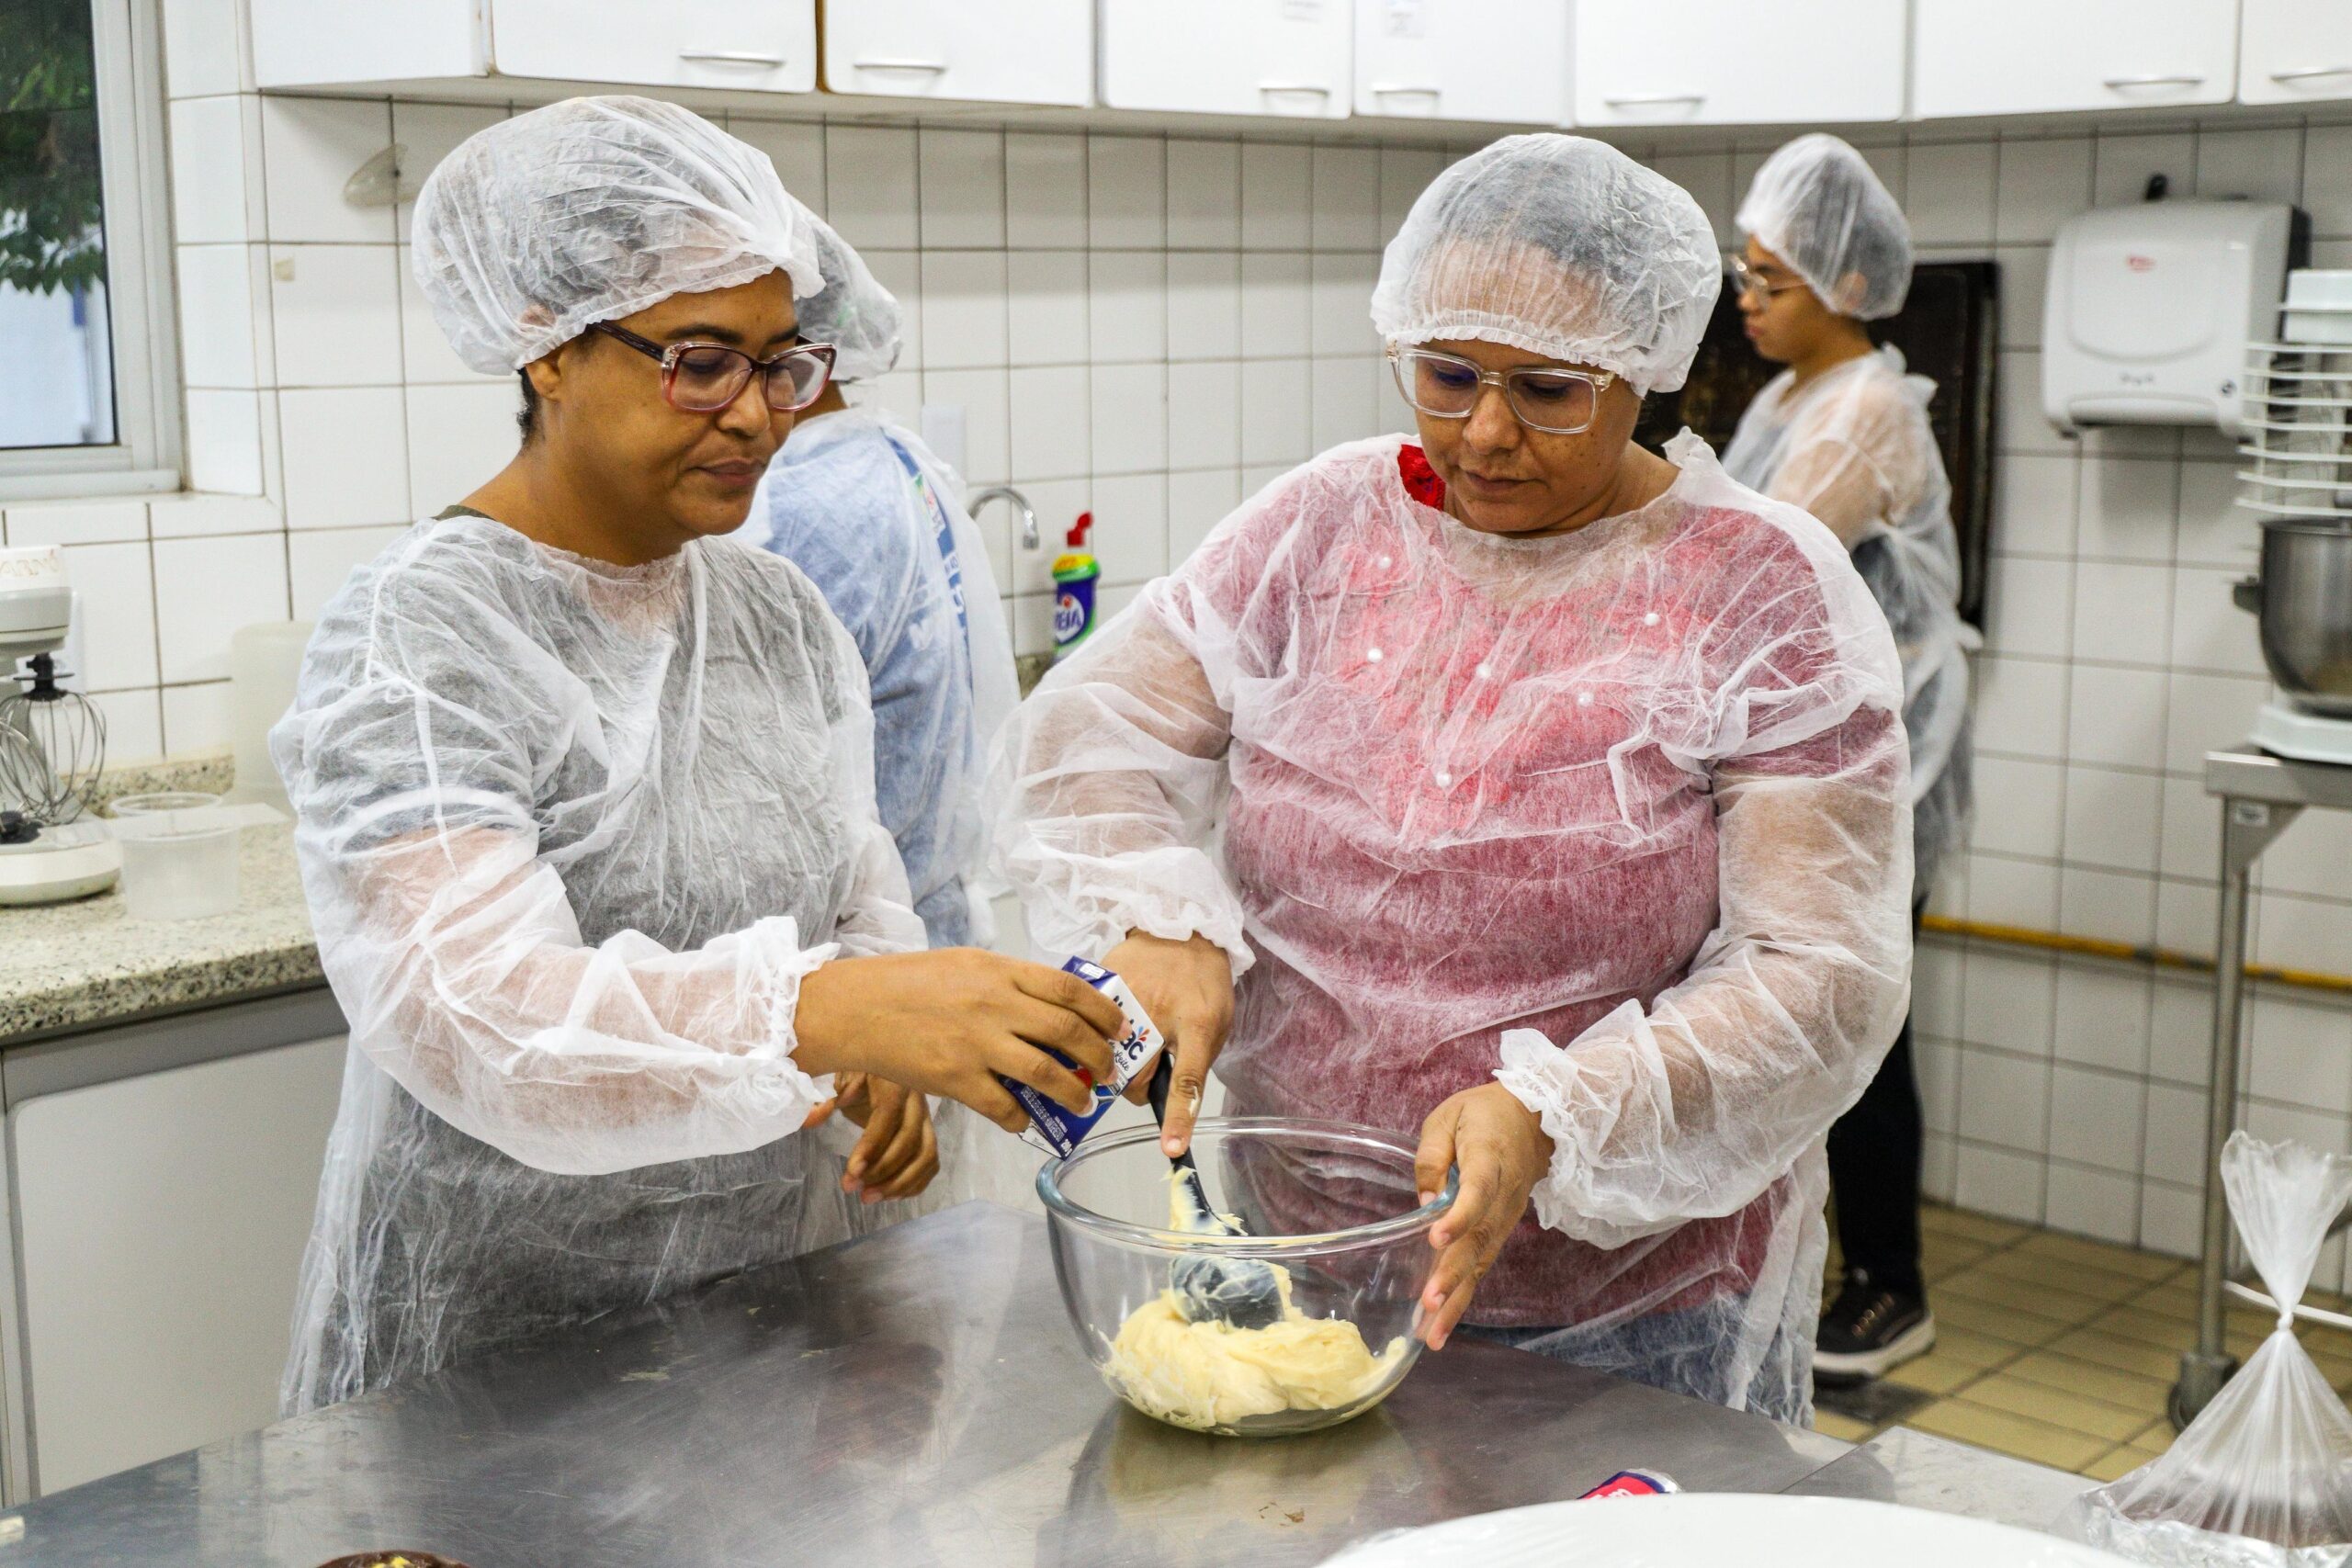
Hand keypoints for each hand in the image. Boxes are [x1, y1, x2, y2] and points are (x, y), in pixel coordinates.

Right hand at [795, 948, 1123, 1134]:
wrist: (857, 1008)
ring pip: (1046, 1073)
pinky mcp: (956, 1079)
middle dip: (1098, 1057)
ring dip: (1073, 1093)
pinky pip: (1004, 1106)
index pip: (1069, 989)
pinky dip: (1021, 1118)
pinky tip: (1025, 1119)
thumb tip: (1053, 1006)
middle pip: (1068, 1033)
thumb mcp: (967, 964)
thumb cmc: (910, 982)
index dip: (1103, 1011)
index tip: (1118, 1027)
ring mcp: (977, 1044)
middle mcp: (995, 1005)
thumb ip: (1010, 982)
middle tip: (1107, 1071)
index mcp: (1000, 971)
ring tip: (1082, 1101)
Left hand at [835, 1073, 938, 1202]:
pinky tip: (889, 1195)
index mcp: (895, 1082)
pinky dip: (914, 1183)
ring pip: (926, 1155)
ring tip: (869, 1198)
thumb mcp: (840, 1079)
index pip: (889, 1116)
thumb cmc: (859, 1072)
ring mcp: (926, 1119)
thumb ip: (825, 1100)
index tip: (852, 1171)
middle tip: (855, 1190)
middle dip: (884, 1171)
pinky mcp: (928, 1133)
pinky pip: (930, 1163)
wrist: (885, 1064)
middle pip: (911, 1140)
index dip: (873, 1145)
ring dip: (900, 1183)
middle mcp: (917, 1101)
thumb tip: (808, 1120)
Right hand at [1104, 931, 1233, 1157]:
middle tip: (1146, 1076)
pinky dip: (1098, 1033)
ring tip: (1126, 1050)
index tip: (1171, 1148)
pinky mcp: (1107, 984)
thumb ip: (1198, 1058)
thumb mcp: (1218, 1021)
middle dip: (1139, 1089)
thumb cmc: (1204, 981)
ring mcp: (1130, 997)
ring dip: (1117, 1065)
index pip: (1189, 1079)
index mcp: (1198, 1024)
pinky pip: (1093, 1024)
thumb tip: (1175, 1097)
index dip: (1180, 1117)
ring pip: (1110, 1057)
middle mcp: (1161, 1012)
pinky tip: (1108, 1025)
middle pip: (1137, 1077)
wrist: (1183, 927)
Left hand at [1412, 1083, 1553, 1350]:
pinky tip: (1442, 1322)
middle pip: (1479, 1239)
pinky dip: (1464, 1295)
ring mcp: (1506, 1218)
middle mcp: (1503, 1197)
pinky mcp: (1501, 1230)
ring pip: (1482, 1261)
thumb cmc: (1483, 1114)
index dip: (1458, 1217)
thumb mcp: (1448, 1117)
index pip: (1477, 1192)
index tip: (1435, 1238)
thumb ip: (1432, 1157)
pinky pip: (1483, 1264)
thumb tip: (1425, 1202)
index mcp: (1489, 1159)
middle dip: (1453, 1274)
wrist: (1536, 1119)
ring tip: (1433, 1333)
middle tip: (1429, 1305)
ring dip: (1457, 1298)